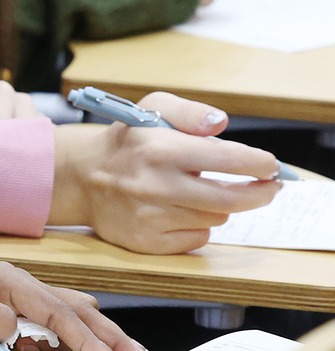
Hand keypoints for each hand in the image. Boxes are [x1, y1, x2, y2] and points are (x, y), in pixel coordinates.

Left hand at [0, 261, 159, 350]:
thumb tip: (31, 342)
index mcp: (7, 282)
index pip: (59, 314)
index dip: (89, 341)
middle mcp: (22, 283)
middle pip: (79, 310)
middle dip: (114, 339)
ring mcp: (24, 292)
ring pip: (76, 312)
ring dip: (107, 337)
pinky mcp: (22, 304)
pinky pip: (61, 317)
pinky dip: (83, 333)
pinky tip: (102, 348)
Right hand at [50, 93, 282, 250]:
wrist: (80, 177)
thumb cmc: (125, 142)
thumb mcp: (152, 110)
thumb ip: (190, 111)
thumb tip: (221, 123)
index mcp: (160, 149)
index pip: (229, 159)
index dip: (260, 164)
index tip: (270, 166)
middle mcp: (156, 185)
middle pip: (232, 199)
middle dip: (259, 193)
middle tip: (268, 188)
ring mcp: (151, 216)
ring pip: (215, 219)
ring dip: (219, 207)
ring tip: (199, 193)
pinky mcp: (147, 241)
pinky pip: (196, 239)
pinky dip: (198, 227)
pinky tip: (180, 212)